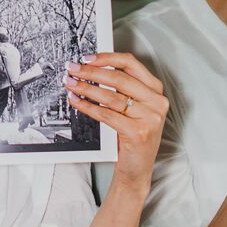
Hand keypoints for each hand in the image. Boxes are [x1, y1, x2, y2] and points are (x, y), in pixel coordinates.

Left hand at [64, 52, 167, 194]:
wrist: (137, 168)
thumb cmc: (132, 135)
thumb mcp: (133, 107)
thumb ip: (121, 88)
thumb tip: (91, 68)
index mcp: (155, 89)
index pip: (130, 63)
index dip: (107, 57)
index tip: (87, 58)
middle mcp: (156, 101)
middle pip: (118, 78)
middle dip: (91, 72)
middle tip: (73, 69)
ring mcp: (150, 117)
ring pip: (110, 96)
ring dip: (86, 88)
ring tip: (71, 84)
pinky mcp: (138, 132)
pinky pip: (106, 114)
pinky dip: (88, 106)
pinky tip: (76, 101)